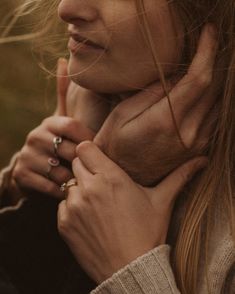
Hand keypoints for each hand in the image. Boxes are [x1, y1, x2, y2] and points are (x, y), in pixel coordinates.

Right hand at [11, 59, 94, 198]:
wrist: (33, 168)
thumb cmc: (57, 143)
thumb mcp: (61, 119)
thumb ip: (64, 93)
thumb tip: (63, 59)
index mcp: (50, 122)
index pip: (72, 126)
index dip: (88, 139)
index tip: (95, 150)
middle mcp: (35, 136)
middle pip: (69, 150)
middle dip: (81, 162)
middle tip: (89, 169)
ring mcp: (27, 156)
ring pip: (60, 171)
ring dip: (72, 178)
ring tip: (76, 178)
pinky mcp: (22, 175)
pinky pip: (49, 186)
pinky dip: (60, 190)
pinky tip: (65, 189)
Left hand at [58, 141, 206, 282]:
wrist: (130, 269)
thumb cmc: (147, 233)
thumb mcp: (162, 201)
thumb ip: (179, 177)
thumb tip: (201, 161)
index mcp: (111, 178)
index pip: (85, 147)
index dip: (91, 152)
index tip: (99, 160)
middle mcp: (89, 188)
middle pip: (76, 163)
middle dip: (86, 168)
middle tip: (101, 182)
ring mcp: (73, 206)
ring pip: (69, 184)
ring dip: (79, 190)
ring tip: (96, 204)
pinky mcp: (64, 223)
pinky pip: (62, 205)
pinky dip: (72, 208)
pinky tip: (89, 219)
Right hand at [94, 24, 217, 185]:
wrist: (126, 179)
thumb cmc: (116, 146)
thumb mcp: (121, 115)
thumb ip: (151, 93)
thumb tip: (176, 76)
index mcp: (165, 121)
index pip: (198, 79)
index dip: (207, 52)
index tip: (209, 34)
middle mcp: (188, 133)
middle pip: (214, 88)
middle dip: (213, 62)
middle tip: (205, 46)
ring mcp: (197, 143)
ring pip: (217, 103)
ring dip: (214, 81)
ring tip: (200, 67)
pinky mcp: (199, 148)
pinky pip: (214, 117)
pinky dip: (211, 99)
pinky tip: (200, 91)